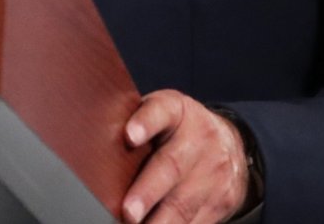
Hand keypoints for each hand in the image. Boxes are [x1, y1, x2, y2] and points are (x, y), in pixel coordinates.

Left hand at [121, 89, 250, 223]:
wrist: (231, 144)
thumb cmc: (175, 130)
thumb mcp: (159, 113)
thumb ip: (133, 121)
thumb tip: (93, 141)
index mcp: (176, 110)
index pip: (160, 110)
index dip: (144, 123)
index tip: (128, 136)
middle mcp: (198, 139)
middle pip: (172, 166)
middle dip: (148, 192)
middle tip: (128, 211)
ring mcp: (213, 172)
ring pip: (184, 203)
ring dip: (160, 221)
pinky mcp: (221, 201)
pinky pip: (196, 221)